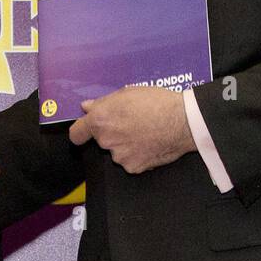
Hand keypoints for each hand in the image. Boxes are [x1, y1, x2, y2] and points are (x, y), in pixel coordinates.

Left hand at [68, 86, 195, 174]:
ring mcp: (119, 156)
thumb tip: (88, 107)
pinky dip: (137, 155)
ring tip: (144, 132)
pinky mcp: (133, 167)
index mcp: (100, 120)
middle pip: (101, 140)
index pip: (77, 133)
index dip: (80, 132)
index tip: (84, 133)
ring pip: (117, 151)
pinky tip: (149, 144)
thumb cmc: (157, 102)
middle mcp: (106, 140)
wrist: (182, 122)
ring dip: (125, 145)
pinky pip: (130, 161)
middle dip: (112, 133)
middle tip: (131, 123)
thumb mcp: (127, 93)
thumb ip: (103, 103)